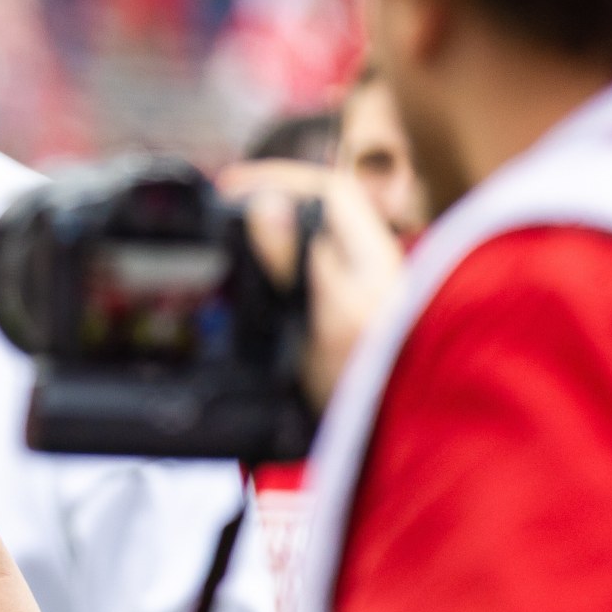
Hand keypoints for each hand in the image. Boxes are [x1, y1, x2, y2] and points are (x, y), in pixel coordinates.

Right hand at [222, 160, 405, 408]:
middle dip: (269, 198)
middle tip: (219, 204)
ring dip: (268, 232)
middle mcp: (365, 268)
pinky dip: (270, 268)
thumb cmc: (372, 379)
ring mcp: (353, 296)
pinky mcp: (336, 325)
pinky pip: (302, 278)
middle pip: (318, 211)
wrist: (392, 435)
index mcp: (370, 254)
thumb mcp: (329, 316)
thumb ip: (297, 261)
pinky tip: (246, 281)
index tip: (229, 184)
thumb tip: (266, 206)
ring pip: (310, 244)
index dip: (279, 176)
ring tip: (225, 233)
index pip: (328, 190)